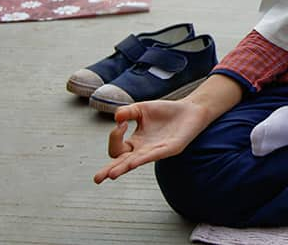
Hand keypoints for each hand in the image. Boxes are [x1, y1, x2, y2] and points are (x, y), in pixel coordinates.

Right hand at [94, 100, 210, 183]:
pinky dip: (143, 158)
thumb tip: (116, 118)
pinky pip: (155, 155)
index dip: (114, 136)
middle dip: (110, 170)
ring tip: (111, 175)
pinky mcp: (171, 149)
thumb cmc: (165, 111)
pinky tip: (133, 162)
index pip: (117, 148)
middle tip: (97, 179)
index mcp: (136, 142)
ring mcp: (157, 151)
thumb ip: (127, 112)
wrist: (191, 109)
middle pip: (122, 163)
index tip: (122, 122)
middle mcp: (144, 150)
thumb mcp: (141, 109)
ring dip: (124, 167)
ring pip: (136, 162)